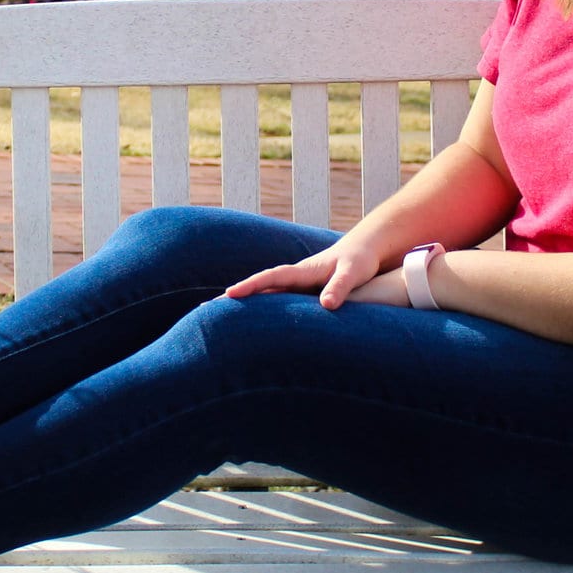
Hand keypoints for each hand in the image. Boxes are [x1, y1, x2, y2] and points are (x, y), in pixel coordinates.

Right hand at [225, 240, 404, 309]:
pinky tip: (253, 322)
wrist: (366, 249)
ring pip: (266, 296)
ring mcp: (298, 285)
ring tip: (220, 318)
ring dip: (246, 305)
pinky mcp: (304, 294)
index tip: (229, 294)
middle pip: (260, 287)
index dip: (250, 286)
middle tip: (206, 309)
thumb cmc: (360, 260)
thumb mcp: (353, 272)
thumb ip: (339, 287)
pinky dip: (263, 310)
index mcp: (302, 271)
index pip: (270, 278)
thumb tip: (325, 305)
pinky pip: (279, 303)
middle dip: (235, 296)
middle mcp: (295, 277)